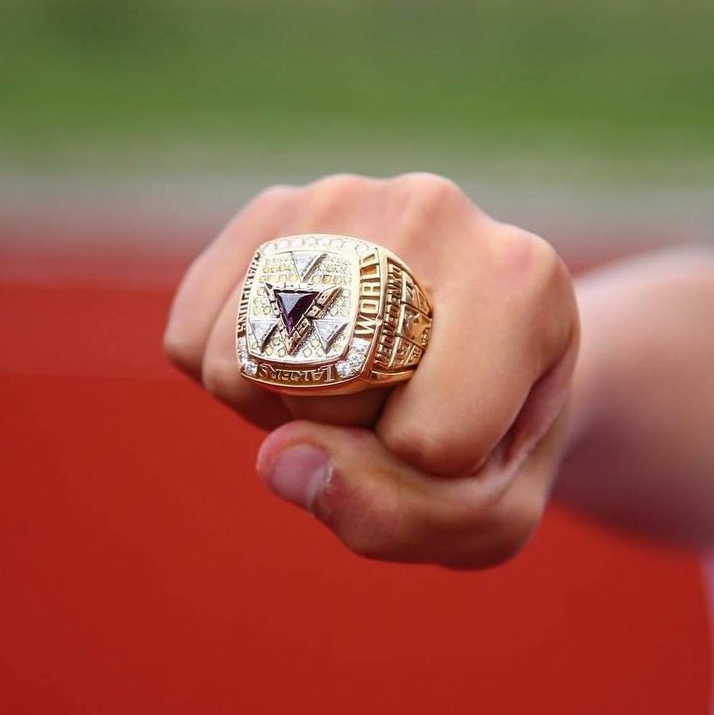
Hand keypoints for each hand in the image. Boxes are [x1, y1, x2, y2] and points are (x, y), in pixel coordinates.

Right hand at [164, 172, 578, 568]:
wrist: (475, 347)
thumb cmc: (489, 434)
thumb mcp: (488, 512)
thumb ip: (402, 517)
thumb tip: (281, 459)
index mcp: (522, 285)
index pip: (435, 440)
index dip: (435, 471)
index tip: (468, 426)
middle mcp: (433, 212)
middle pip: (320, 393)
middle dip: (348, 435)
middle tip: (399, 401)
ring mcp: (341, 197)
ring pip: (239, 365)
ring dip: (281, 408)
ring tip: (350, 374)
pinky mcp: (268, 211)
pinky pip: (191, 338)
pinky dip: (231, 376)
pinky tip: (300, 350)